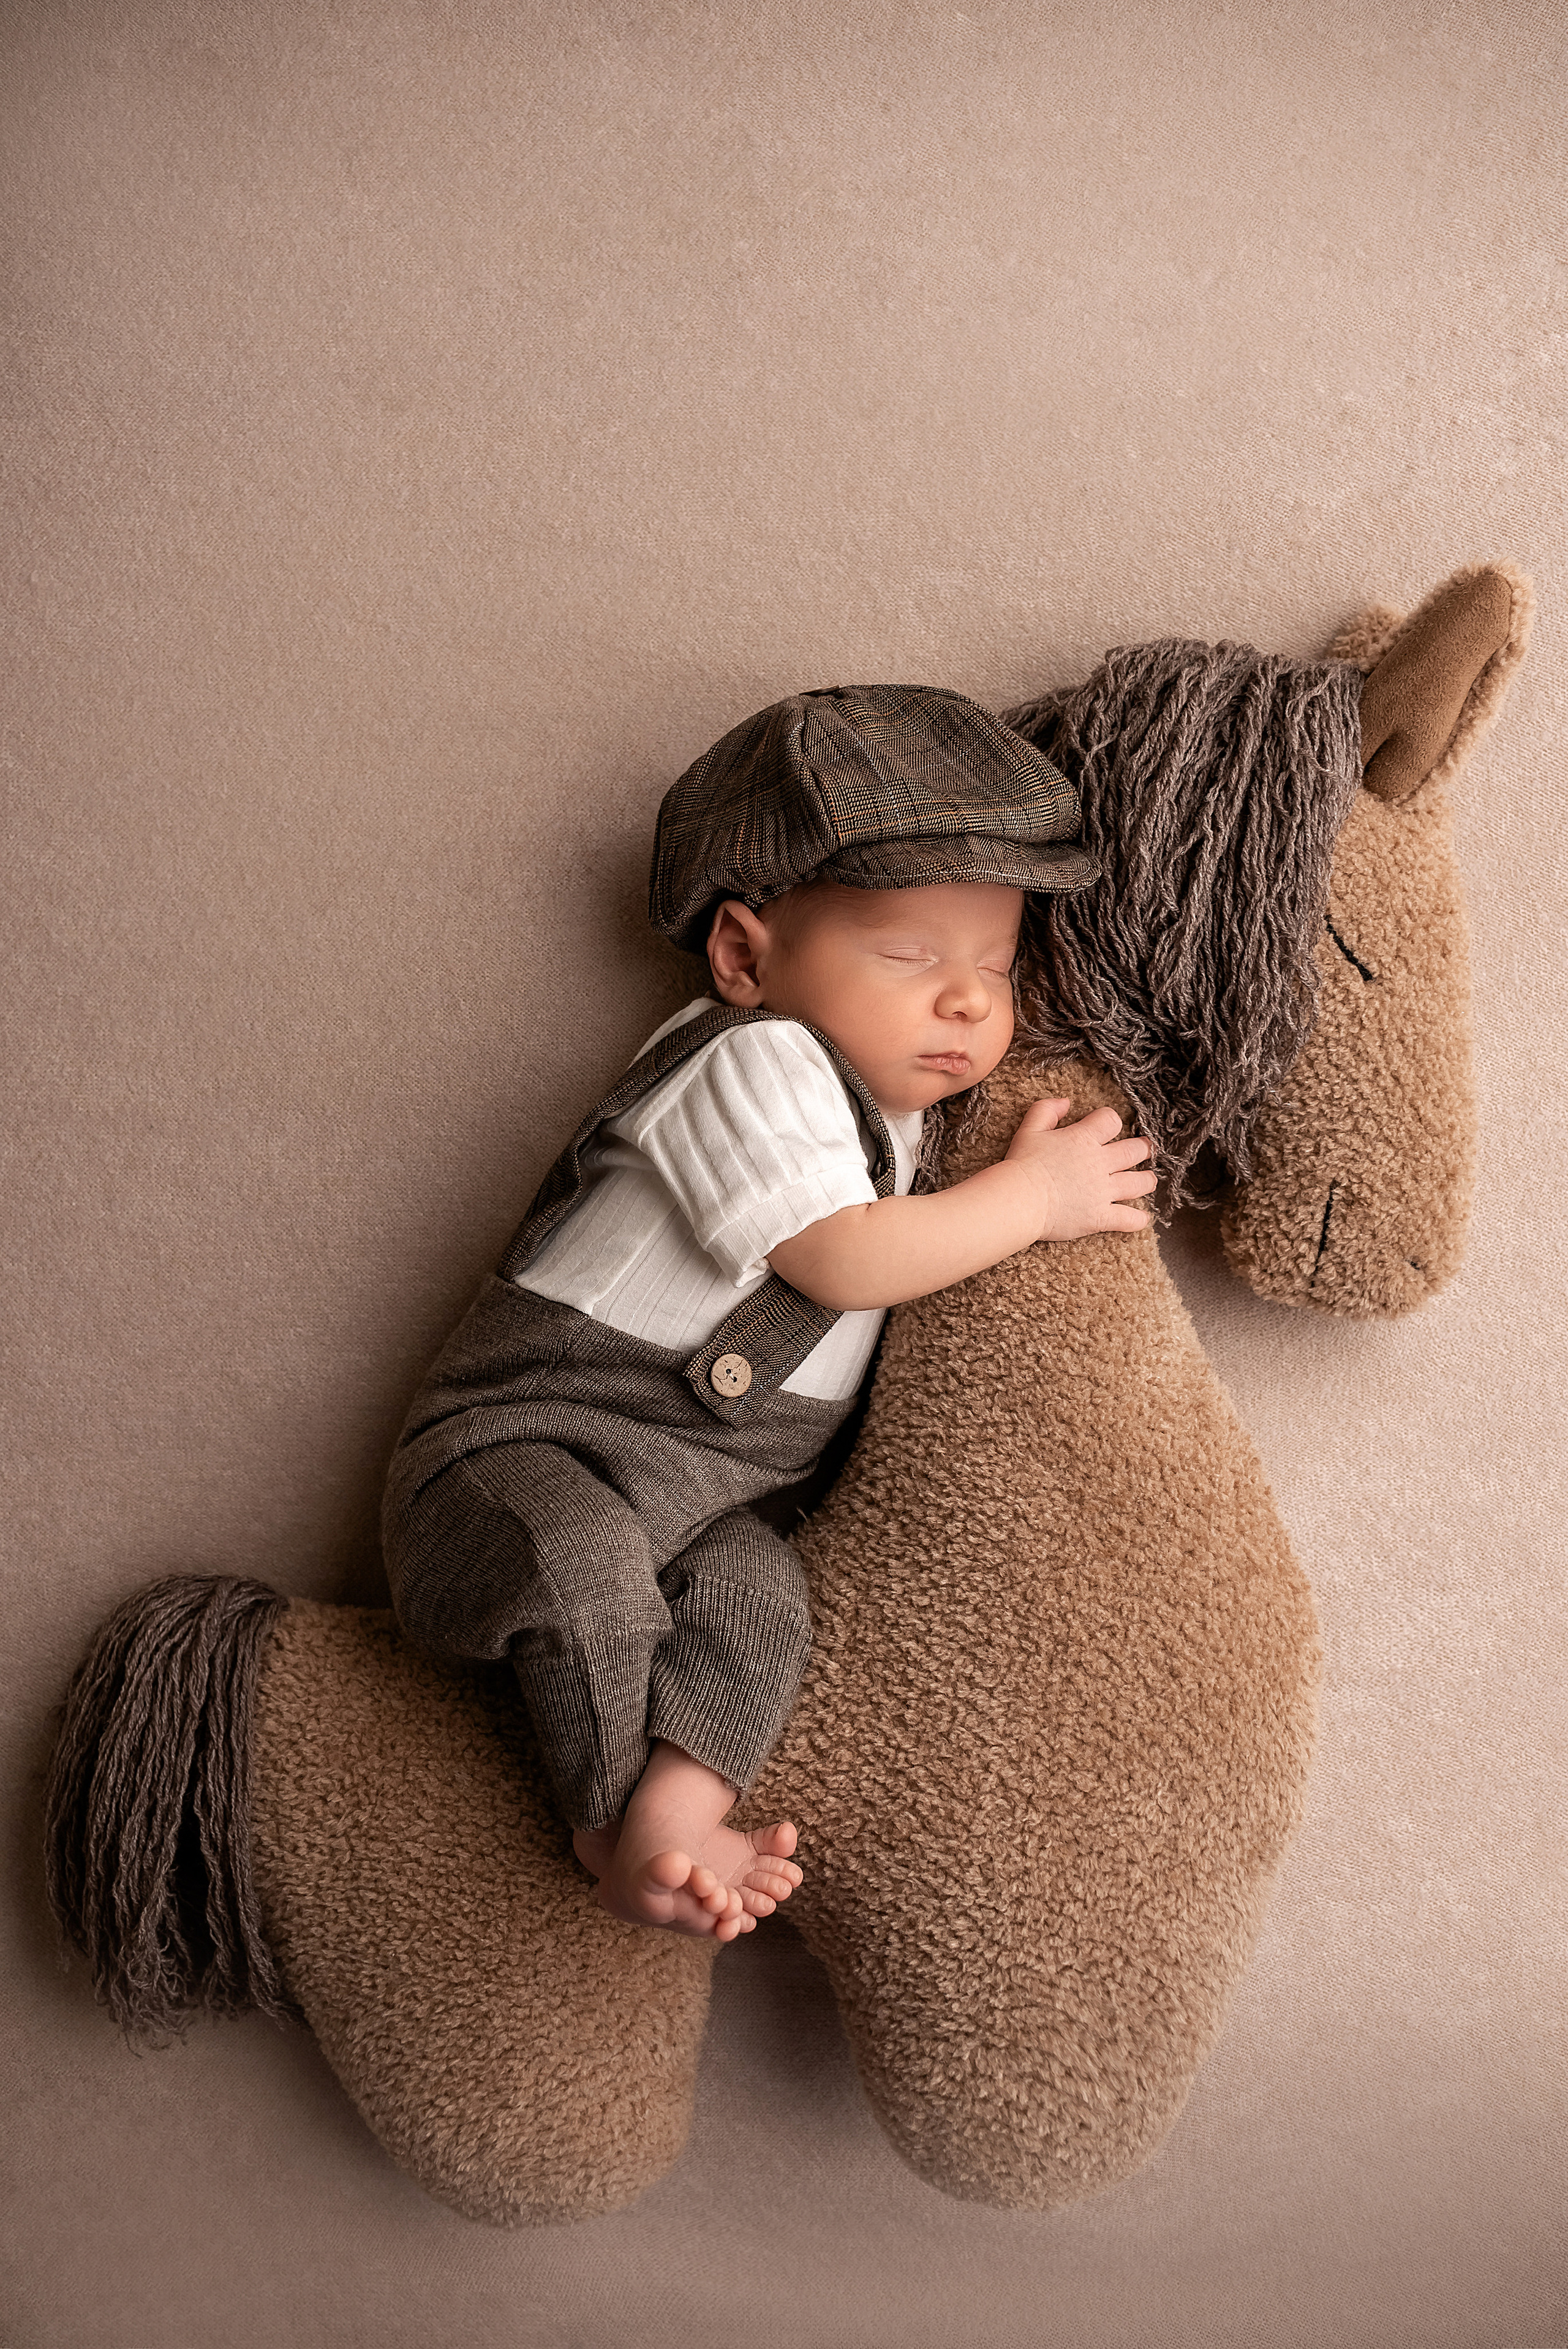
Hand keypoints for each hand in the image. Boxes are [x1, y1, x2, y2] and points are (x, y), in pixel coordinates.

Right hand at [1003, 1097, 1156, 1240]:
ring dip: (1147, 1180)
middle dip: (1143, 1149)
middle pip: (1133, 1151)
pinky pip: (1127, 1218)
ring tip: (1150, 1179)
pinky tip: (1143, 1218)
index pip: (1110, 1121)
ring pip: (1137, 1183)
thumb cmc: (1022, 1165)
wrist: (1020, 1200)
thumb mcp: (1029, 1129)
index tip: (1110, 1125)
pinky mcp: (1100, 1216)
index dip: (1111, 1120)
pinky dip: (1137, 1219)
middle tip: (1146, 1149)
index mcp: (1083, 1140)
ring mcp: (1102, 1191)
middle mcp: (1099, 1163)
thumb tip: (1066, 1101)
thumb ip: (1046, 1110)